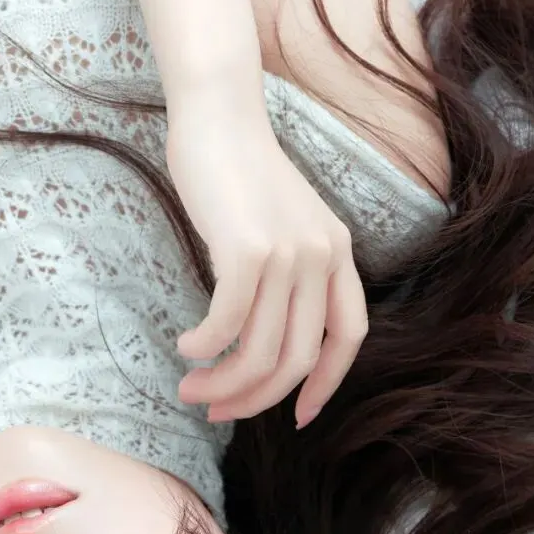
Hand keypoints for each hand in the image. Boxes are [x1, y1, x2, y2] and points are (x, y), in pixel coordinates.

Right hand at [166, 92, 367, 422]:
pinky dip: (203, 347)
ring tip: (191, 388)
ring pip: (260, 352)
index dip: (324, 386)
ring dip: (221, 383)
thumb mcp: (283, 223)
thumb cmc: (237, 171)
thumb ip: (287, 273)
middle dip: (253, 398)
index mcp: (338, 254)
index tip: (295, 418)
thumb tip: (259, 338)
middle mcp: (322, 257)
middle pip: (296, 359)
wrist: (218, 116)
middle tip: (214, 409)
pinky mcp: (248, 250)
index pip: (348, 339)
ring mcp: (288, 254)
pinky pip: (226, 325)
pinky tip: (185, 346)